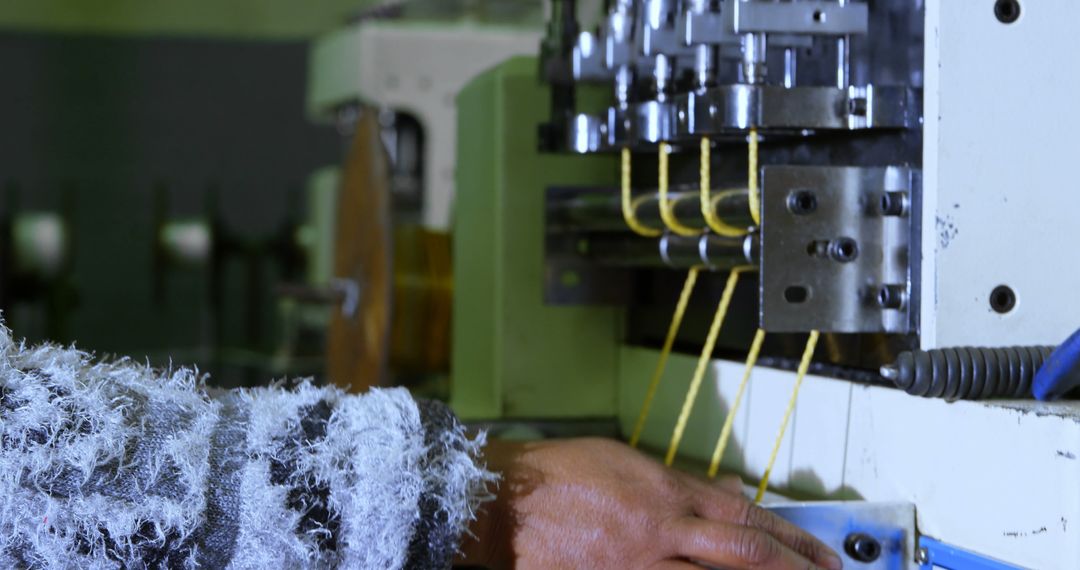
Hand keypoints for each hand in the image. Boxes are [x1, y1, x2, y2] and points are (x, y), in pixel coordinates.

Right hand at [458, 438, 842, 569]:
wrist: (503, 503)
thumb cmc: (558, 475)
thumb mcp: (625, 461)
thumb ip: (680, 482)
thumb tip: (726, 493)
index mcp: (666, 491)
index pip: (745, 516)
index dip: (791, 538)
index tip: (821, 554)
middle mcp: (662, 529)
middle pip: (743, 555)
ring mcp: (638, 565)